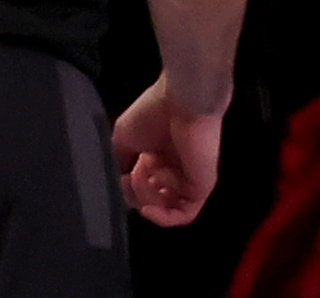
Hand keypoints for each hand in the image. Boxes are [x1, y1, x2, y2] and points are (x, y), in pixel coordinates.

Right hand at [112, 81, 223, 226]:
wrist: (182, 100)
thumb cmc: (153, 112)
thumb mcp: (122, 138)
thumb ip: (118, 165)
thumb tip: (117, 185)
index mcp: (157, 156)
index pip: (141, 188)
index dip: (126, 187)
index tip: (121, 175)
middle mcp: (174, 169)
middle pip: (151, 200)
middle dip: (136, 192)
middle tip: (133, 173)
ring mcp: (189, 178)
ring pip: (165, 208)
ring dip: (147, 200)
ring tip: (143, 178)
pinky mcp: (202, 185)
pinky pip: (184, 214)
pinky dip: (164, 218)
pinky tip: (148, 208)